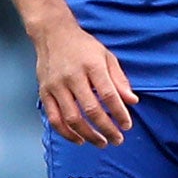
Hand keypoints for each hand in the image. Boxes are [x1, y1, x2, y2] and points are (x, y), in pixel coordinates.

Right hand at [31, 15, 136, 146]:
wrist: (52, 34)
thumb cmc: (82, 46)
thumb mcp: (106, 56)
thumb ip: (119, 80)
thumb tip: (132, 101)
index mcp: (92, 66)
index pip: (108, 95)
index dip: (119, 113)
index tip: (127, 125)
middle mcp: (73, 77)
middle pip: (91, 110)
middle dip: (106, 128)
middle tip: (117, 139)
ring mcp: (56, 86)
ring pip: (72, 118)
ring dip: (88, 135)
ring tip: (101, 142)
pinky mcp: (44, 93)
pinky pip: (54, 118)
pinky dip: (66, 133)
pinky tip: (79, 139)